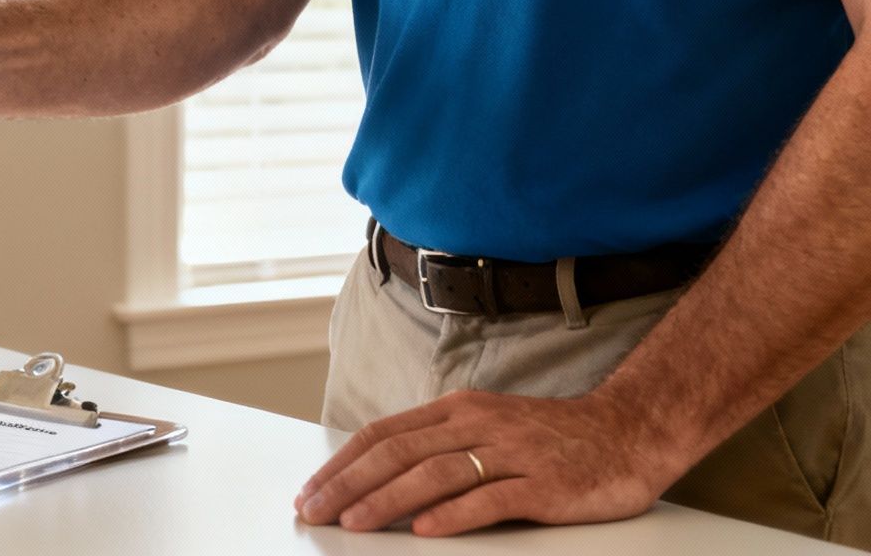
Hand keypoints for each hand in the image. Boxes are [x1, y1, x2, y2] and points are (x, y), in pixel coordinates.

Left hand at [294, 389, 679, 535]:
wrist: (628, 432)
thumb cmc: (550, 438)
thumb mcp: (486, 428)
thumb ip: (439, 446)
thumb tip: (379, 476)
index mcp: (457, 411)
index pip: (384, 434)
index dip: (342, 463)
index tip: (311, 489)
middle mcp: (478, 425)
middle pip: (398, 453)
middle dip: (349, 484)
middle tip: (315, 510)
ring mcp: (511, 454)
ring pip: (435, 474)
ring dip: (386, 499)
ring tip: (354, 522)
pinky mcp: (544, 486)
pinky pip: (491, 499)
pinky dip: (453, 514)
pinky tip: (424, 529)